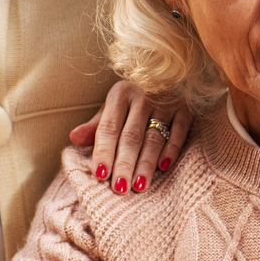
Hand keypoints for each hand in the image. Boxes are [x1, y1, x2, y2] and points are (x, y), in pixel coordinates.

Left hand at [69, 80, 193, 194]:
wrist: (170, 73)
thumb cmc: (134, 98)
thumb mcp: (113, 106)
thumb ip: (96, 125)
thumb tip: (73, 138)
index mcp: (120, 94)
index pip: (108, 128)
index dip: (103, 151)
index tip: (100, 175)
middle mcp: (143, 95)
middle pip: (131, 136)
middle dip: (125, 163)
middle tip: (120, 188)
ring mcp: (166, 101)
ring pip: (154, 137)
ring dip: (146, 163)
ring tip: (139, 186)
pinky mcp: (186, 108)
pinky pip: (179, 131)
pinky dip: (171, 149)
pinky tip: (163, 167)